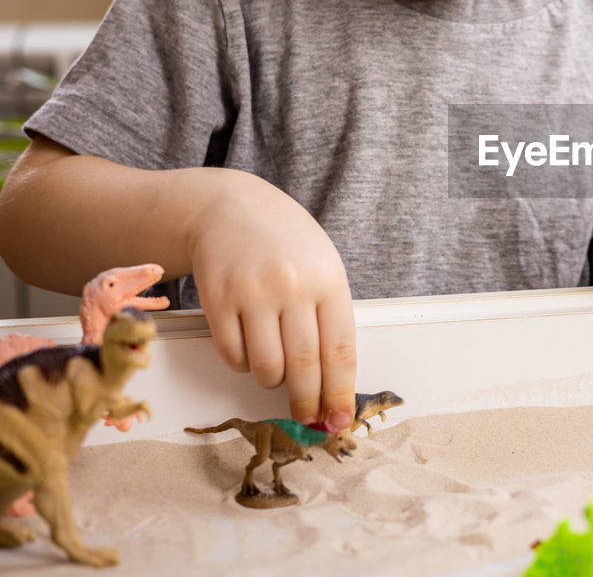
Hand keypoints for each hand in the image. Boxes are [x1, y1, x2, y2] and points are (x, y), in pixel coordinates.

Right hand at [186, 172, 355, 429]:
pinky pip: (233, 355)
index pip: (340, 351)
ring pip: (266, 367)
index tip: (338, 419)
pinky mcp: (217, 300)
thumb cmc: (286, 243)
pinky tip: (250, 349)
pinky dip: (243, 365)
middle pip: (304, 366)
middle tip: (308, 419)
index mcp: (328, 280)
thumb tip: (335, 380)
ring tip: (276, 370)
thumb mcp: (323, 267)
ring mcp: (253, 293)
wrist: (230, 208)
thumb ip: (330, 316)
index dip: (339, 392)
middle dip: (308, 402)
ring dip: (272, 381)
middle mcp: (292, 287)